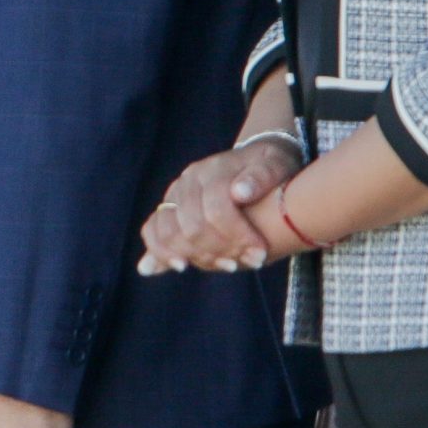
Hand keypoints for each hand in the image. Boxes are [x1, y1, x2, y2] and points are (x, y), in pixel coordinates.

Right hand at [139, 137, 298, 274]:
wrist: (251, 161)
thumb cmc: (268, 165)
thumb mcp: (275, 164)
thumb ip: (261, 176)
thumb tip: (240, 193)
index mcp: (210, 172)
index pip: (216, 210)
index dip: (238, 236)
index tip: (261, 254)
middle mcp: (185, 184)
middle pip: (192, 227)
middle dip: (223, 250)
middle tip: (254, 262)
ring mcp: (173, 197)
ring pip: (169, 233)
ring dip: (199, 256)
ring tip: (229, 266)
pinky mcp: (167, 211)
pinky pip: (152, 232)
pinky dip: (161, 252)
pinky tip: (179, 265)